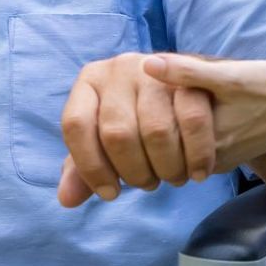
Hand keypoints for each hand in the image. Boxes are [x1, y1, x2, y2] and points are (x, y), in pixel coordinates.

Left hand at [56, 53, 218, 207]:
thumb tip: (67, 198)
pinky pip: (192, 119)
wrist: (196, 93)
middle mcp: (119, 68)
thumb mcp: (108, 141)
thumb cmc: (142, 121)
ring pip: (157, 131)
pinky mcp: (194, 72)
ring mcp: (158, 67)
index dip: (91, 167)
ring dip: (168, 168)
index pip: (76, 125)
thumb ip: (87, 167)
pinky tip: (199, 172)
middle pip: (117, 133)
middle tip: (151, 183)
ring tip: (174, 176)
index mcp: (91, 80)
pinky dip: (196, 153)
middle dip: (135, 172)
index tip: (110, 194)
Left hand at [140, 54, 265, 170]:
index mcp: (207, 146)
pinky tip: (186, 107)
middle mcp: (210, 162)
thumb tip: (146, 64)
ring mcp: (219, 161)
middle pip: (163, 150)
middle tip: (149, 96)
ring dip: (168, 128)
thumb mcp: (228, 75)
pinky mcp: (227, 154)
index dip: (142, 121)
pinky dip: (183, 131)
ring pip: (177, 151)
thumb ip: (187, 72)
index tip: (141, 96)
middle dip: (152, 126)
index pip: (155, 145)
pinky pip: (192, 149)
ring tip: (166, 99)